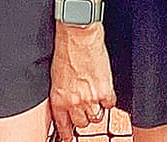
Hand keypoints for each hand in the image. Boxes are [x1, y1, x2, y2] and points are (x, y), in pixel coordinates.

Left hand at [48, 23, 114, 137]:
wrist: (79, 34)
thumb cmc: (66, 49)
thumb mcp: (56, 75)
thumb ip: (62, 92)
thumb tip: (66, 102)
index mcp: (59, 98)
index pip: (63, 125)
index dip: (67, 133)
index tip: (69, 136)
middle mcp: (74, 101)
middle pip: (82, 123)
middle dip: (83, 116)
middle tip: (85, 107)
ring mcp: (90, 98)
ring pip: (96, 117)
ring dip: (96, 109)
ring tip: (95, 96)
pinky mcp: (105, 90)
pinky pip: (110, 105)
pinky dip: (108, 99)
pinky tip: (104, 89)